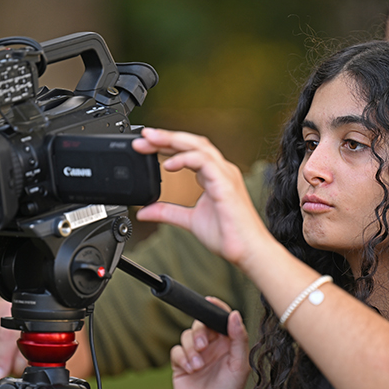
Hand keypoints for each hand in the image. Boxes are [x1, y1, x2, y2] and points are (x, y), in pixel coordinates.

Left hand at [133, 128, 271, 268]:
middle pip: (191, 142)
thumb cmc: (228, 236)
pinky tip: (168, 164)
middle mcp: (220, 170)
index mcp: (214, 175)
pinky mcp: (226, 183)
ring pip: (198, 146)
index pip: (188, 151)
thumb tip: (144, 212)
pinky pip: (205, 162)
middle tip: (142, 137)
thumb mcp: (189, 220)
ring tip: (150, 142)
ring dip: (172, 141)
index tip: (144, 145)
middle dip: (165, 137)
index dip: (166, 145)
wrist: (247, 251)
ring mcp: (225, 174)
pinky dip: (185, 159)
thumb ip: (167, 212)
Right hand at [170, 298, 249, 388]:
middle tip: (203, 347)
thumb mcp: (239, 365)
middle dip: (200, 332)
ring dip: (191, 349)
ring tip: (198, 366)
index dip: (216, 307)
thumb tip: (234, 314)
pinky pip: (176, 351)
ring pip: (187, 336)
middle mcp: (212, 346)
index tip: (210, 301)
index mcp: (227, 343)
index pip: (220, 319)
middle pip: (200, 324)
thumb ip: (239, 338)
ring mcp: (195, 354)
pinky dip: (182, 358)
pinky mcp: (181, 364)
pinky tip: (190, 370)